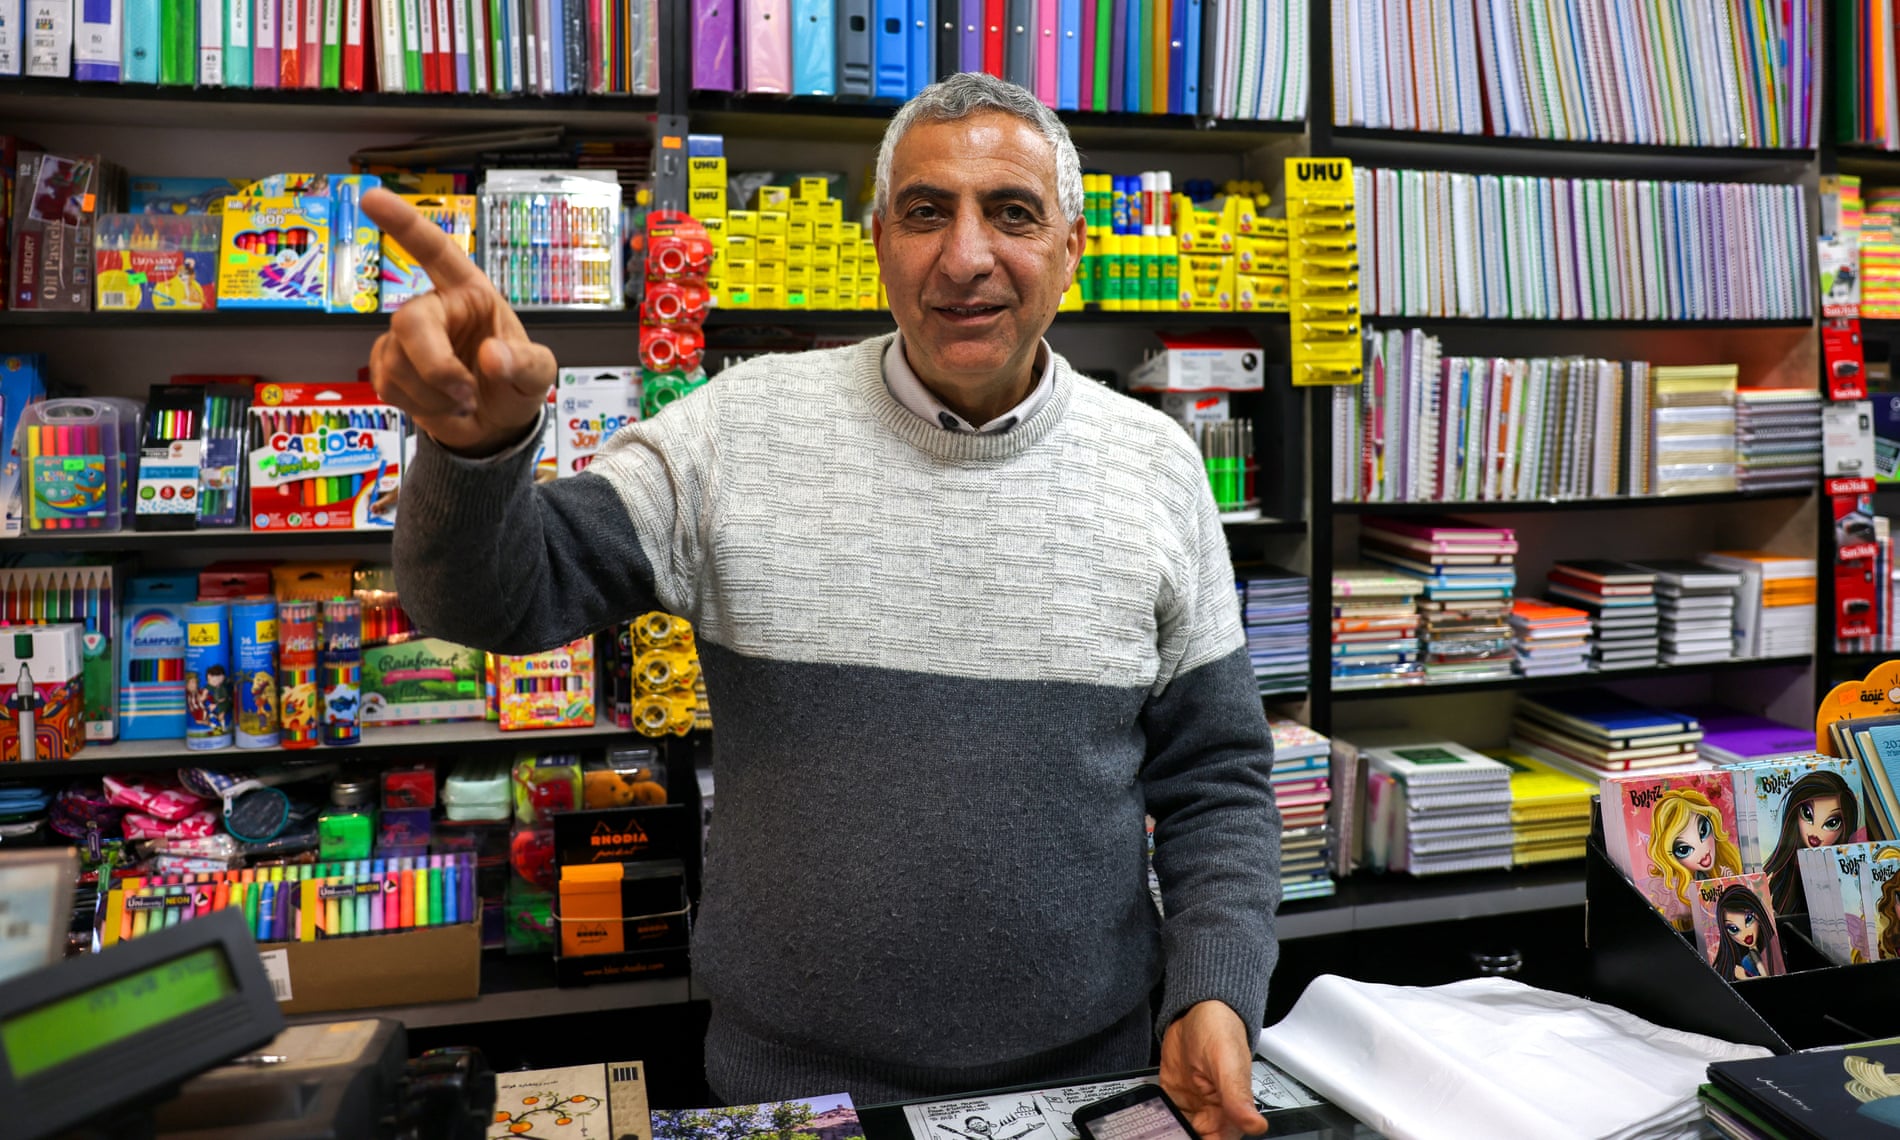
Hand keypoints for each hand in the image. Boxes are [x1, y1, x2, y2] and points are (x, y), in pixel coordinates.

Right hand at [361, 187, 555, 456]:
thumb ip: (523, 364)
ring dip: (434, 395)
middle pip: (408, 322)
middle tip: (465, 394)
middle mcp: (436, 309)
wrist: (495, 426)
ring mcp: (408, 339)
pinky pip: (388, 384)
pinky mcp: (389, 367)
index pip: (436, 251)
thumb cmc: (516, 385)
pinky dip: (420, 406)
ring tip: (463, 400)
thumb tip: (491, 356)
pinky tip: (441, 406)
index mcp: (471, 294)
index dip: (405, 224)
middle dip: (434, 366)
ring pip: (397, 362)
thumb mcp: (537, 375)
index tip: (372, 197)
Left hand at [1159, 1001, 1267, 1139]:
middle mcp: (1212, 1114)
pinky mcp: (1173, 1098)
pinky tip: (1144, 1122)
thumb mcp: (1227, 1063)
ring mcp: (1191, 1107)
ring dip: (1166, 1133)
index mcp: (1232, 1112)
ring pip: (1177, 1132)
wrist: (1197, 1010)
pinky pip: (1162, 1118)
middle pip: (1195, 1139)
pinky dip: (1153, 1122)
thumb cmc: (1220, 1030)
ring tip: (1150, 1132)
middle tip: (1163, 1134)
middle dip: (1179, 1138)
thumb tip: (1256, 1124)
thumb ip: (1237, 1095)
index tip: (1186, 1139)